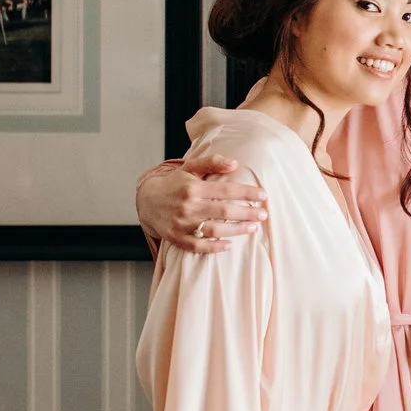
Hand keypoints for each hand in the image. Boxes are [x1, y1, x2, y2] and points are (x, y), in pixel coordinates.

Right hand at [138, 155, 266, 254]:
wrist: (146, 201)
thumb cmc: (174, 184)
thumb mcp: (189, 167)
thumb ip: (211, 162)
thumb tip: (235, 164)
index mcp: (193, 188)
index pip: (226, 190)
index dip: (247, 192)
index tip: (263, 195)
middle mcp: (188, 206)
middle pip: (224, 211)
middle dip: (247, 213)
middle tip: (264, 214)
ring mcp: (181, 224)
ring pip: (214, 230)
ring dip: (236, 230)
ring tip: (253, 228)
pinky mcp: (176, 238)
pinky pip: (198, 246)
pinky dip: (214, 248)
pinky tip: (229, 245)